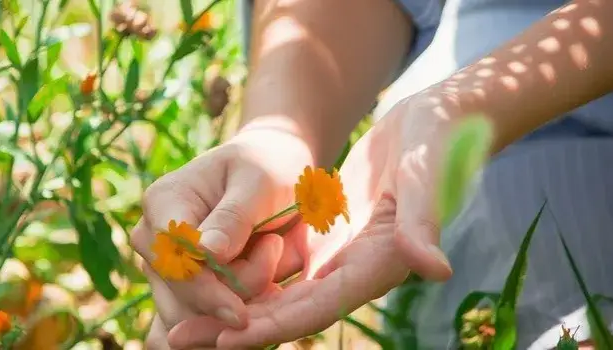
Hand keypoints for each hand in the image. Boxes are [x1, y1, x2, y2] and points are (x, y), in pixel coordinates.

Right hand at [130, 128, 315, 346]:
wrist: (272, 170)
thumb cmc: (266, 166)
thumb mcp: (260, 181)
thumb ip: (234, 217)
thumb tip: (206, 254)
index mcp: (163, 202)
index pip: (173, 261)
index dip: (206, 292)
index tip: (241, 315)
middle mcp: (153, 238)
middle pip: (181, 295)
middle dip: (233, 293)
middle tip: (277, 248)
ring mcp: (165, 265)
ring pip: (193, 314)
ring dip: (241, 300)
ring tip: (274, 252)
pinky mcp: (183, 286)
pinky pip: (204, 319)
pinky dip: (238, 311)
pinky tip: (267, 289)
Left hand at [168, 93, 460, 347]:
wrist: (433, 125)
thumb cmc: (435, 141)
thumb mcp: (424, 174)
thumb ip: (422, 222)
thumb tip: (434, 269)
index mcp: (380, 264)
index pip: (318, 308)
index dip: (271, 326)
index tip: (223, 341)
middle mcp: (356, 271)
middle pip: (288, 312)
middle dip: (235, 329)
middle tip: (178, 338)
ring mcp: (339, 259)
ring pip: (278, 296)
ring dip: (232, 310)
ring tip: (180, 322)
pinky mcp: (326, 243)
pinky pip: (279, 272)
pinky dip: (244, 282)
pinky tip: (206, 282)